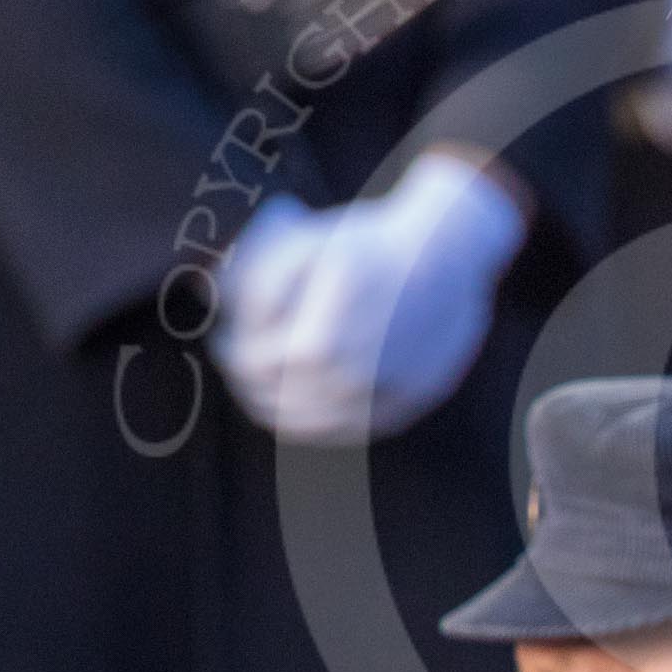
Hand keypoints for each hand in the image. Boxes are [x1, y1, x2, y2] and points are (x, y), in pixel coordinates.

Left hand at [212, 147, 527, 443]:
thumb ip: (256, 283)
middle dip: (252, 381)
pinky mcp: (408, 401)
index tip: (227, 338)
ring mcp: (385, 392)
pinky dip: (321, 422)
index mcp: (322, 337)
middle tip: (245, 362)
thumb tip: (222, 312)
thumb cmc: (370, 242)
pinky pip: (351, 429)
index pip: (255, 365)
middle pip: (279, 399)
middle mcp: (355, 373)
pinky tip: (310, 401)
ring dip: (281, 406)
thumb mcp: (303, 243)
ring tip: (274, 383)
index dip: (233, 353)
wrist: (449, 250)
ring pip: (313, 422)